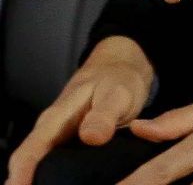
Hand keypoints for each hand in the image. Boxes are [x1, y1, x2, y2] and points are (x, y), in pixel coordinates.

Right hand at [5, 36, 153, 184]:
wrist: (120, 69)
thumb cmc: (116, 79)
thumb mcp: (117, 93)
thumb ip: (105, 114)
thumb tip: (91, 137)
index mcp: (55, 120)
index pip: (28, 153)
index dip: (20, 177)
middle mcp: (50, 135)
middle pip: (30, 167)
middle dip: (28, 184)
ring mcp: (59, 143)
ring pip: (43, 169)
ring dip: (43, 183)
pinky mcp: (70, 150)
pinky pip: (57, 169)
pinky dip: (58, 180)